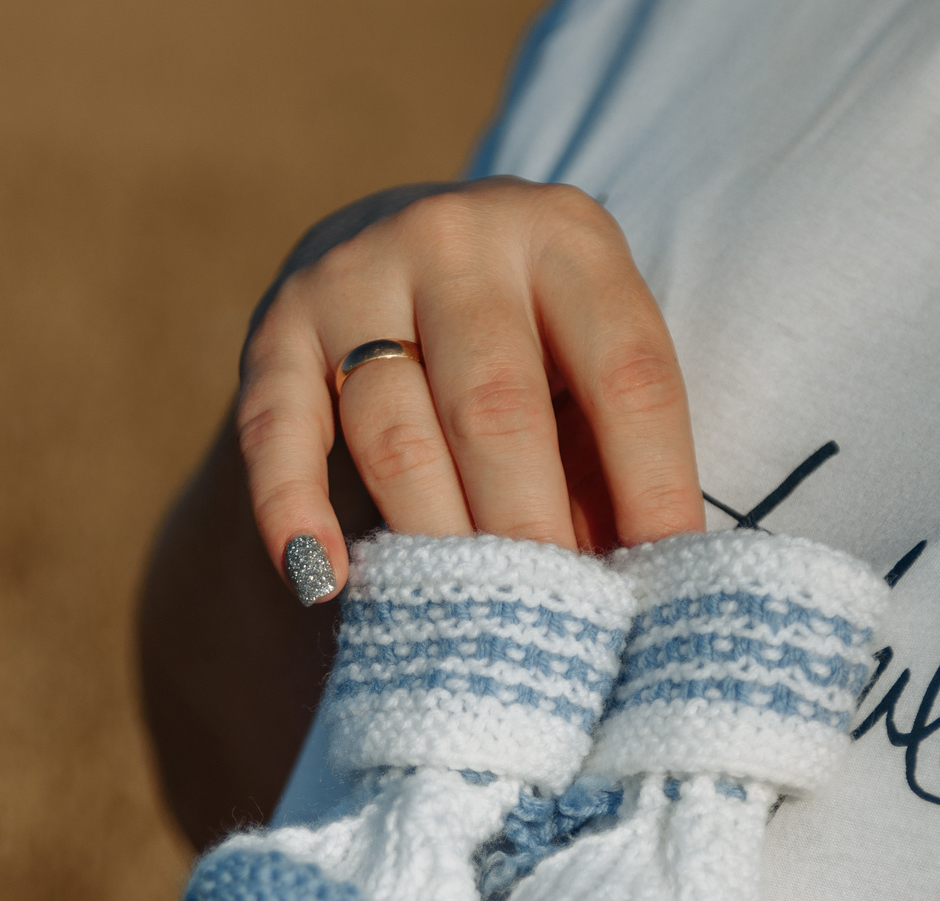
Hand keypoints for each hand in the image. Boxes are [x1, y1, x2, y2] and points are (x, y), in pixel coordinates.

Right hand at [239, 178, 705, 595]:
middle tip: (555, 623)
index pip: (626, 373)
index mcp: (566, 237)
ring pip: (394, 429)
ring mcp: (354, 276)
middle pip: (498, 405)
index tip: (664, 581)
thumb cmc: (522, 343)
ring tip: (465, 623)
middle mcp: (457, 239)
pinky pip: (277, 433)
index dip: (653, 485)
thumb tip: (628, 597)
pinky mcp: (275, 331)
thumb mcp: (582, 363)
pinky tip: (320, 581)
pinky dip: (292, 511)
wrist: (390, 252)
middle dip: (531, 527)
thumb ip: (607, 460)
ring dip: (432, 535)